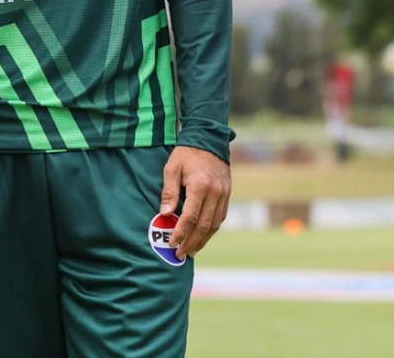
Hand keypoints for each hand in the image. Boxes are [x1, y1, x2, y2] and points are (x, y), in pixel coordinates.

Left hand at [160, 145, 230, 259]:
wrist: (209, 139)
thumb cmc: (186, 154)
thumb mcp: (172, 168)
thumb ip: (169, 191)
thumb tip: (166, 214)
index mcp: (200, 186)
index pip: (190, 217)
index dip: (180, 233)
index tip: (172, 244)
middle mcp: (215, 193)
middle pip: (204, 226)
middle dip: (191, 242)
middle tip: (181, 254)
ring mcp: (224, 194)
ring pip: (214, 224)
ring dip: (203, 240)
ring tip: (191, 250)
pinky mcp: (227, 194)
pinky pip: (221, 217)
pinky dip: (211, 229)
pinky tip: (202, 236)